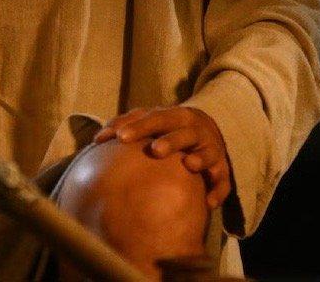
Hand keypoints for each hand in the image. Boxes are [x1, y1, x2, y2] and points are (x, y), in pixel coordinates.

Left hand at [93, 105, 233, 210]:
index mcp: (175, 116)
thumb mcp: (153, 122)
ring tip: (190, 165)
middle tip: (155, 150)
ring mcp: (210, 148)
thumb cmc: (170, 129)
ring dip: (199, 158)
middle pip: (182, 132)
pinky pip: (222, 181)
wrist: (209, 132)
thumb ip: (127, 127)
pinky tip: (208, 203)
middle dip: (170, 140)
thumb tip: (96, 139)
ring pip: (207, 152)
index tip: (119, 137)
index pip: (155, 118)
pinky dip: (218, 190)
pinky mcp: (221, 169)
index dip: (138, 126)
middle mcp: (194, 130)